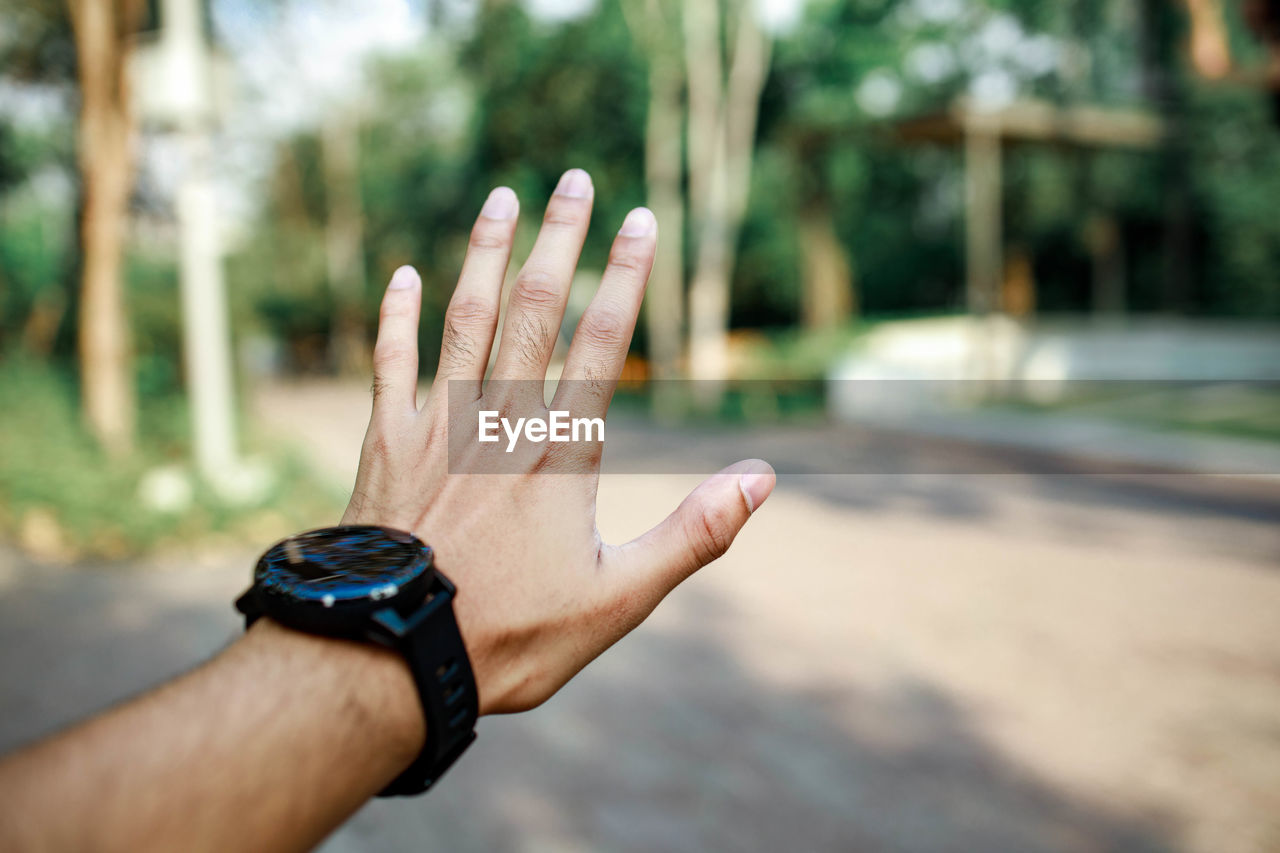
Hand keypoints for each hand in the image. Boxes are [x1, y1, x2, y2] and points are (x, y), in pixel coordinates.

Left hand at [341, 169, 774, 715]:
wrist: (393, 656)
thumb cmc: (510, 636)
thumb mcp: (619, 599)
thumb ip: (693, 535)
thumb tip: (762, 479)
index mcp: (559, 453)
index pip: (601, 343)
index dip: (623, 276)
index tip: (640, 219)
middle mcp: (498, 423)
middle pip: (535, 311)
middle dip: (559, 240)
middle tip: (574, 179)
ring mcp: (435, 427)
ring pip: (464, 320)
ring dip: (484, 256)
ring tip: (501, 199)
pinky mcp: (385, 445)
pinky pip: (388, 364)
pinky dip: (394, 317)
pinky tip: (402, 274)